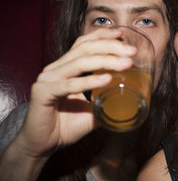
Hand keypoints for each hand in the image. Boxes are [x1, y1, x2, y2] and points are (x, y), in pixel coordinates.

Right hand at [15, 28, 136, 158]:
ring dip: (106, 61)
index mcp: (66, 68)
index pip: (84, 44)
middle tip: (132, 51)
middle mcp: (56, 69)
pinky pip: (69, 84)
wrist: (43, 145)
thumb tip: (131, 97)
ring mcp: (48, 79)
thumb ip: (107, 100)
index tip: (122, 35)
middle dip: (110, 47)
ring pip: (79, 62)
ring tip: (126, 64)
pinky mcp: (43, 93)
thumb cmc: (66, 126)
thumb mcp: (93, 110)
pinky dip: (89, 81)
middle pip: (84, 48)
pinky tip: (107, 79)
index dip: (102, 36)